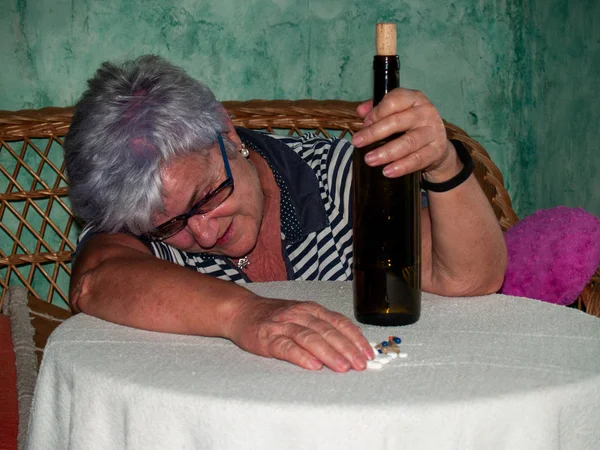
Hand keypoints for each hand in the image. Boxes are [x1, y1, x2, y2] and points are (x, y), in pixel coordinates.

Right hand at [226, 295, 373, 371]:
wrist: (241, 311)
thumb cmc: (275, 316)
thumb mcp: (302, 314)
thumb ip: (324, 326)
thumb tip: (352, 343)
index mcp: (311, 309)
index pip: (338, 322)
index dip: (355, 338)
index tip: (368, 353)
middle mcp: (299, 314)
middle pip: (327, 331)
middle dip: (347, 348)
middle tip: (360, 365)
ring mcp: (283, 326)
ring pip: (310, 337)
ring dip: (329, 353)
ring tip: (343, 367)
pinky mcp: (267, 338)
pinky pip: (286, 347)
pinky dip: (301, 356)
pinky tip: (313, 365)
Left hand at [352, 88, 457, 179]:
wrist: (437, 145)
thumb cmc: (411, 126)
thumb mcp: (397, 113)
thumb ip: (378, 110)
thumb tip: (361, 111)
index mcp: (414, 98)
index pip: (394, 101)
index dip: (377, 112)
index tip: (363, 124)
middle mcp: (425, 112)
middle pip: (398, 121)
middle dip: (375, 133)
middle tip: (357, 142)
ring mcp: (433, 131)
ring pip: (408, 142)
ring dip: (386, 152)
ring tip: (370, 160)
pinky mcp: (436, 151)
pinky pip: (418, 159)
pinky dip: (402, 167)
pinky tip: (387, 171)